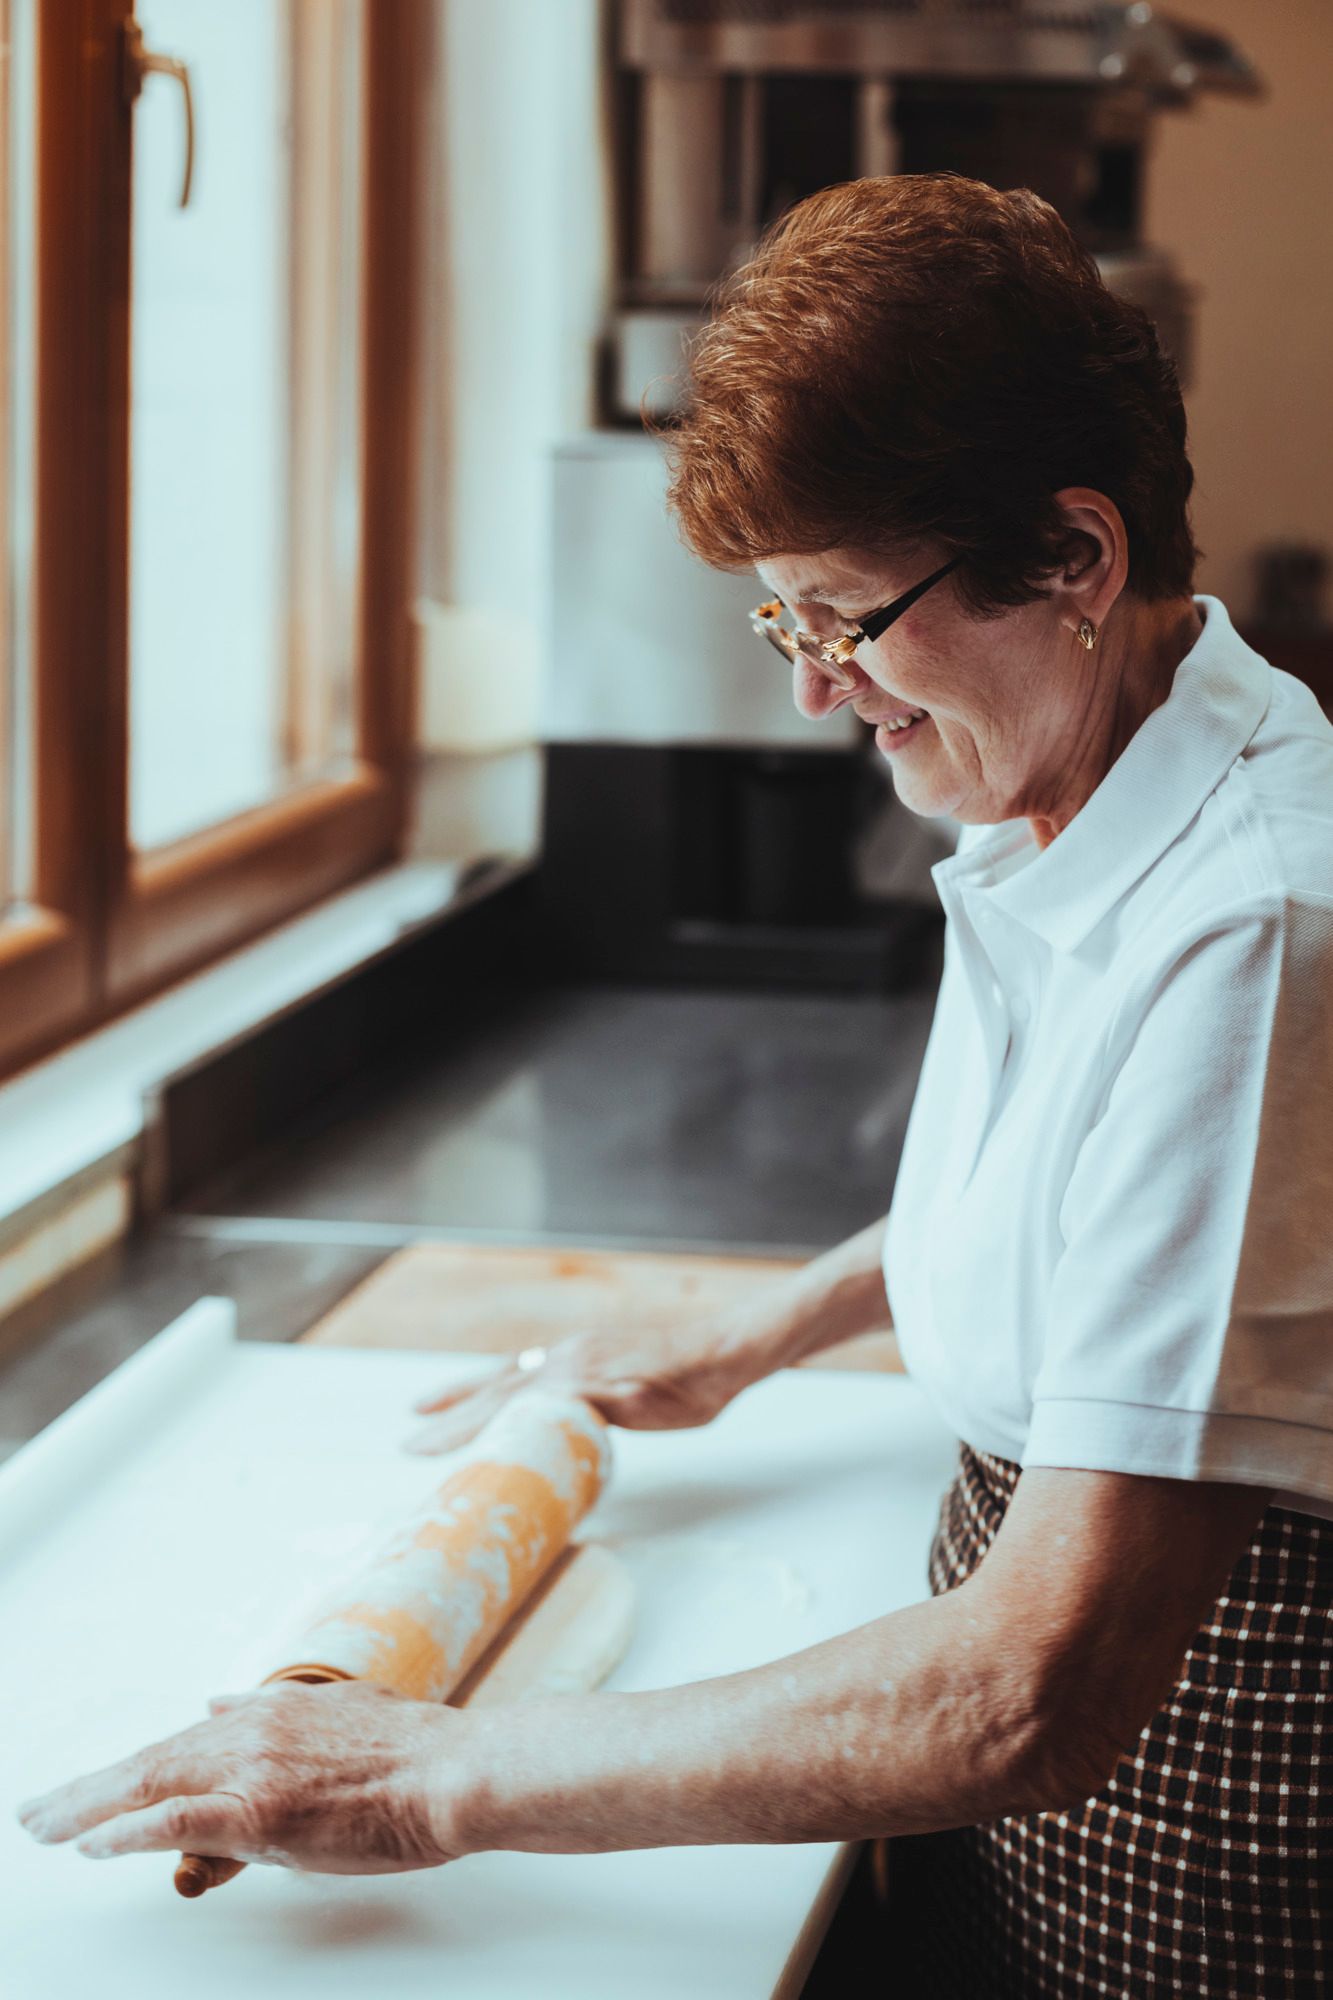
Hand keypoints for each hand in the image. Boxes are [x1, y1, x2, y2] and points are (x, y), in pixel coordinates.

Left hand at [17, 1680, 469, 1874]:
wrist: (453, 1771)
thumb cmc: (412, 1751)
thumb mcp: (338, 1709)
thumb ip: (274, 1713)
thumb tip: (217, 1705)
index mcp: (270, 1714)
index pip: (180, 1745)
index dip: (128, 1770)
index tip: (89, 1788)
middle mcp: (252, 1732)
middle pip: (150, 1763)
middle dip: (87, 1790)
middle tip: (39, 1812)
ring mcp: (254, 1771)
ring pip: (150, 1786)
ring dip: (90, 1808)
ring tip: (46, 1825)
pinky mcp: (262, 1812)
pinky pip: (177, 1822)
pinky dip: (131, 1831)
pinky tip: (95, 1844)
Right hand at [406, 1314, 755, 1454]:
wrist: (728, 1350)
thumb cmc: (696, 1388)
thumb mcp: (653, 1405)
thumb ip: (607, 1401)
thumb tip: (566, 1402)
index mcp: (574, 1374)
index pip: (502, 1404)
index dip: (459, 1427)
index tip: (418, 1445)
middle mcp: (566, 1358)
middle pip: (495, 1388)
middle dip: (448, 1415)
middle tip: (406, 1439)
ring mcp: (577, 1353)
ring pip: (509, 1374)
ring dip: (467, 1393)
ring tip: (427, 1405)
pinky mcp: (592, 1354)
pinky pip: (532, 1367)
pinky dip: (503, 1380)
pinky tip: (500, 1386)